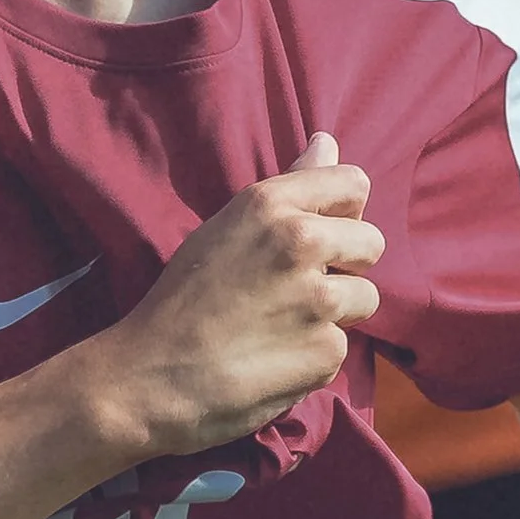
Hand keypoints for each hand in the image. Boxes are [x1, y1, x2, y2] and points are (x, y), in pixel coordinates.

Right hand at [99, 134, 382, 458]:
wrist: (149, 376)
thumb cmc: (181, 300)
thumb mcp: (225, 228)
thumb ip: (288, 188)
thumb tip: (327, 142)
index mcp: (271, 204)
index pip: (352, 185)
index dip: (343, 212)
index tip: (320, 234)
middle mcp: (302, 241)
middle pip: (370, 243)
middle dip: (346, 266)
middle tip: (298, 290)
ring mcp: (319, 299)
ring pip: (364, 298)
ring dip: (335, 315)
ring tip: (283, 328)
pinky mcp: (326, 351)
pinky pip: (341, 348)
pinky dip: (315, 357)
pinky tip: (275, 361)